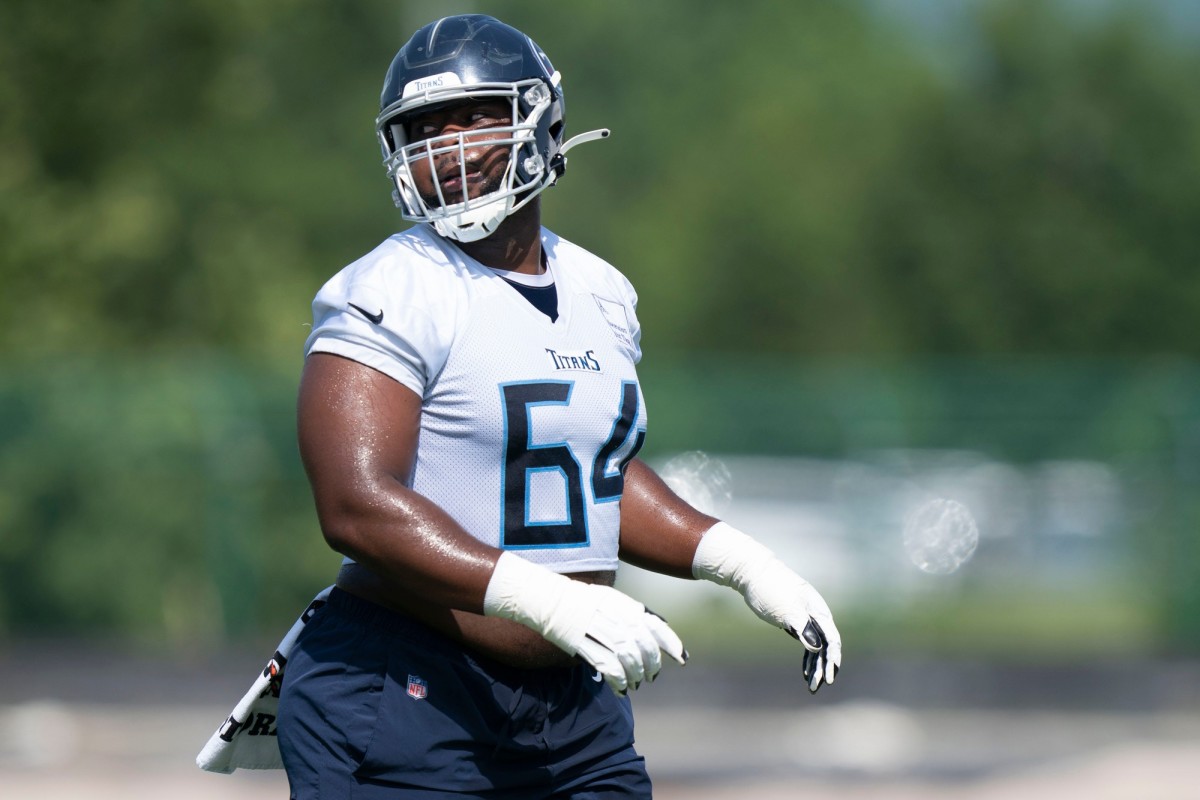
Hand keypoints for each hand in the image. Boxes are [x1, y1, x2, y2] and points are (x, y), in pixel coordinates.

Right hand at [569, 585, 686, 693]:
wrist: (553, 601)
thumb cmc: (586, 603)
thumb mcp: (613, 600)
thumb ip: (635, 614)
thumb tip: (661, 628)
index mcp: (626, 606)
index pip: (657, 626)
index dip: (672, 645)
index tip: (682, 660)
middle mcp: (617, 617)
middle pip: (645, 647)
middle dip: (652, 666)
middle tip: (651, 677)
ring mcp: (601, 630)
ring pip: (630, 660)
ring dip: (635, 676)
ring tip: (634, 683)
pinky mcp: (585, 644)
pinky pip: (610, 668)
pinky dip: (619, 681)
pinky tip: (620, 688)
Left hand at [693, 522, 841, 692]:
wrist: (751, 572)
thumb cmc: (769, 588)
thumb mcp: (785, 609)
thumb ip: (803, 627)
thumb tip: (818, 647)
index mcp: (818, 609)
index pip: (832, 638)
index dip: (833, 659)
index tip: (830, 677)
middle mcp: (816, 614)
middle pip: (826, 645)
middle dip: (824, 667)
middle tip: (817, 687)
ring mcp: (806, 617)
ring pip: (817, 646)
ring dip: (816, 666)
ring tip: (812, 687)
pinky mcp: (795, 620)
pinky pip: (807, 642)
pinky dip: (808, 657)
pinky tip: (805, 672)